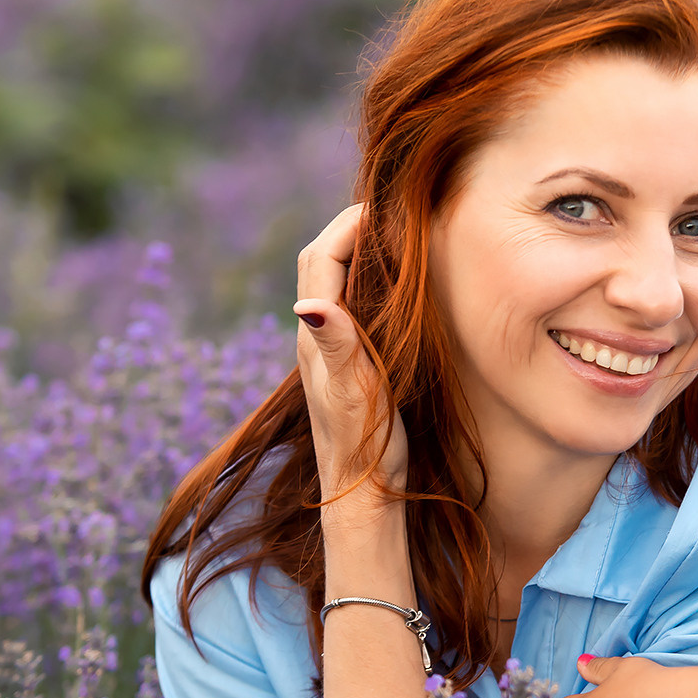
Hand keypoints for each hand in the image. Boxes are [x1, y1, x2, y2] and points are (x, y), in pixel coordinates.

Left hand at [294, 204, 407, 521]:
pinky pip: (347, 304)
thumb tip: (307, 302)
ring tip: (389, 233)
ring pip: (331, 281)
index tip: (384, 203)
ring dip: (353, 249)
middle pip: (320, 261)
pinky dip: (364, 279)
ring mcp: (328, 349)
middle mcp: (314, 336)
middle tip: (387, 207)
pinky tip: (390, 287)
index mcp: (314, 335)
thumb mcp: (353, 392)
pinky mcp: (345, 362)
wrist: (362, 494)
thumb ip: (334, 343)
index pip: (323, 257)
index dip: (349, 223)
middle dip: (347, 226)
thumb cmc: (363, 445)